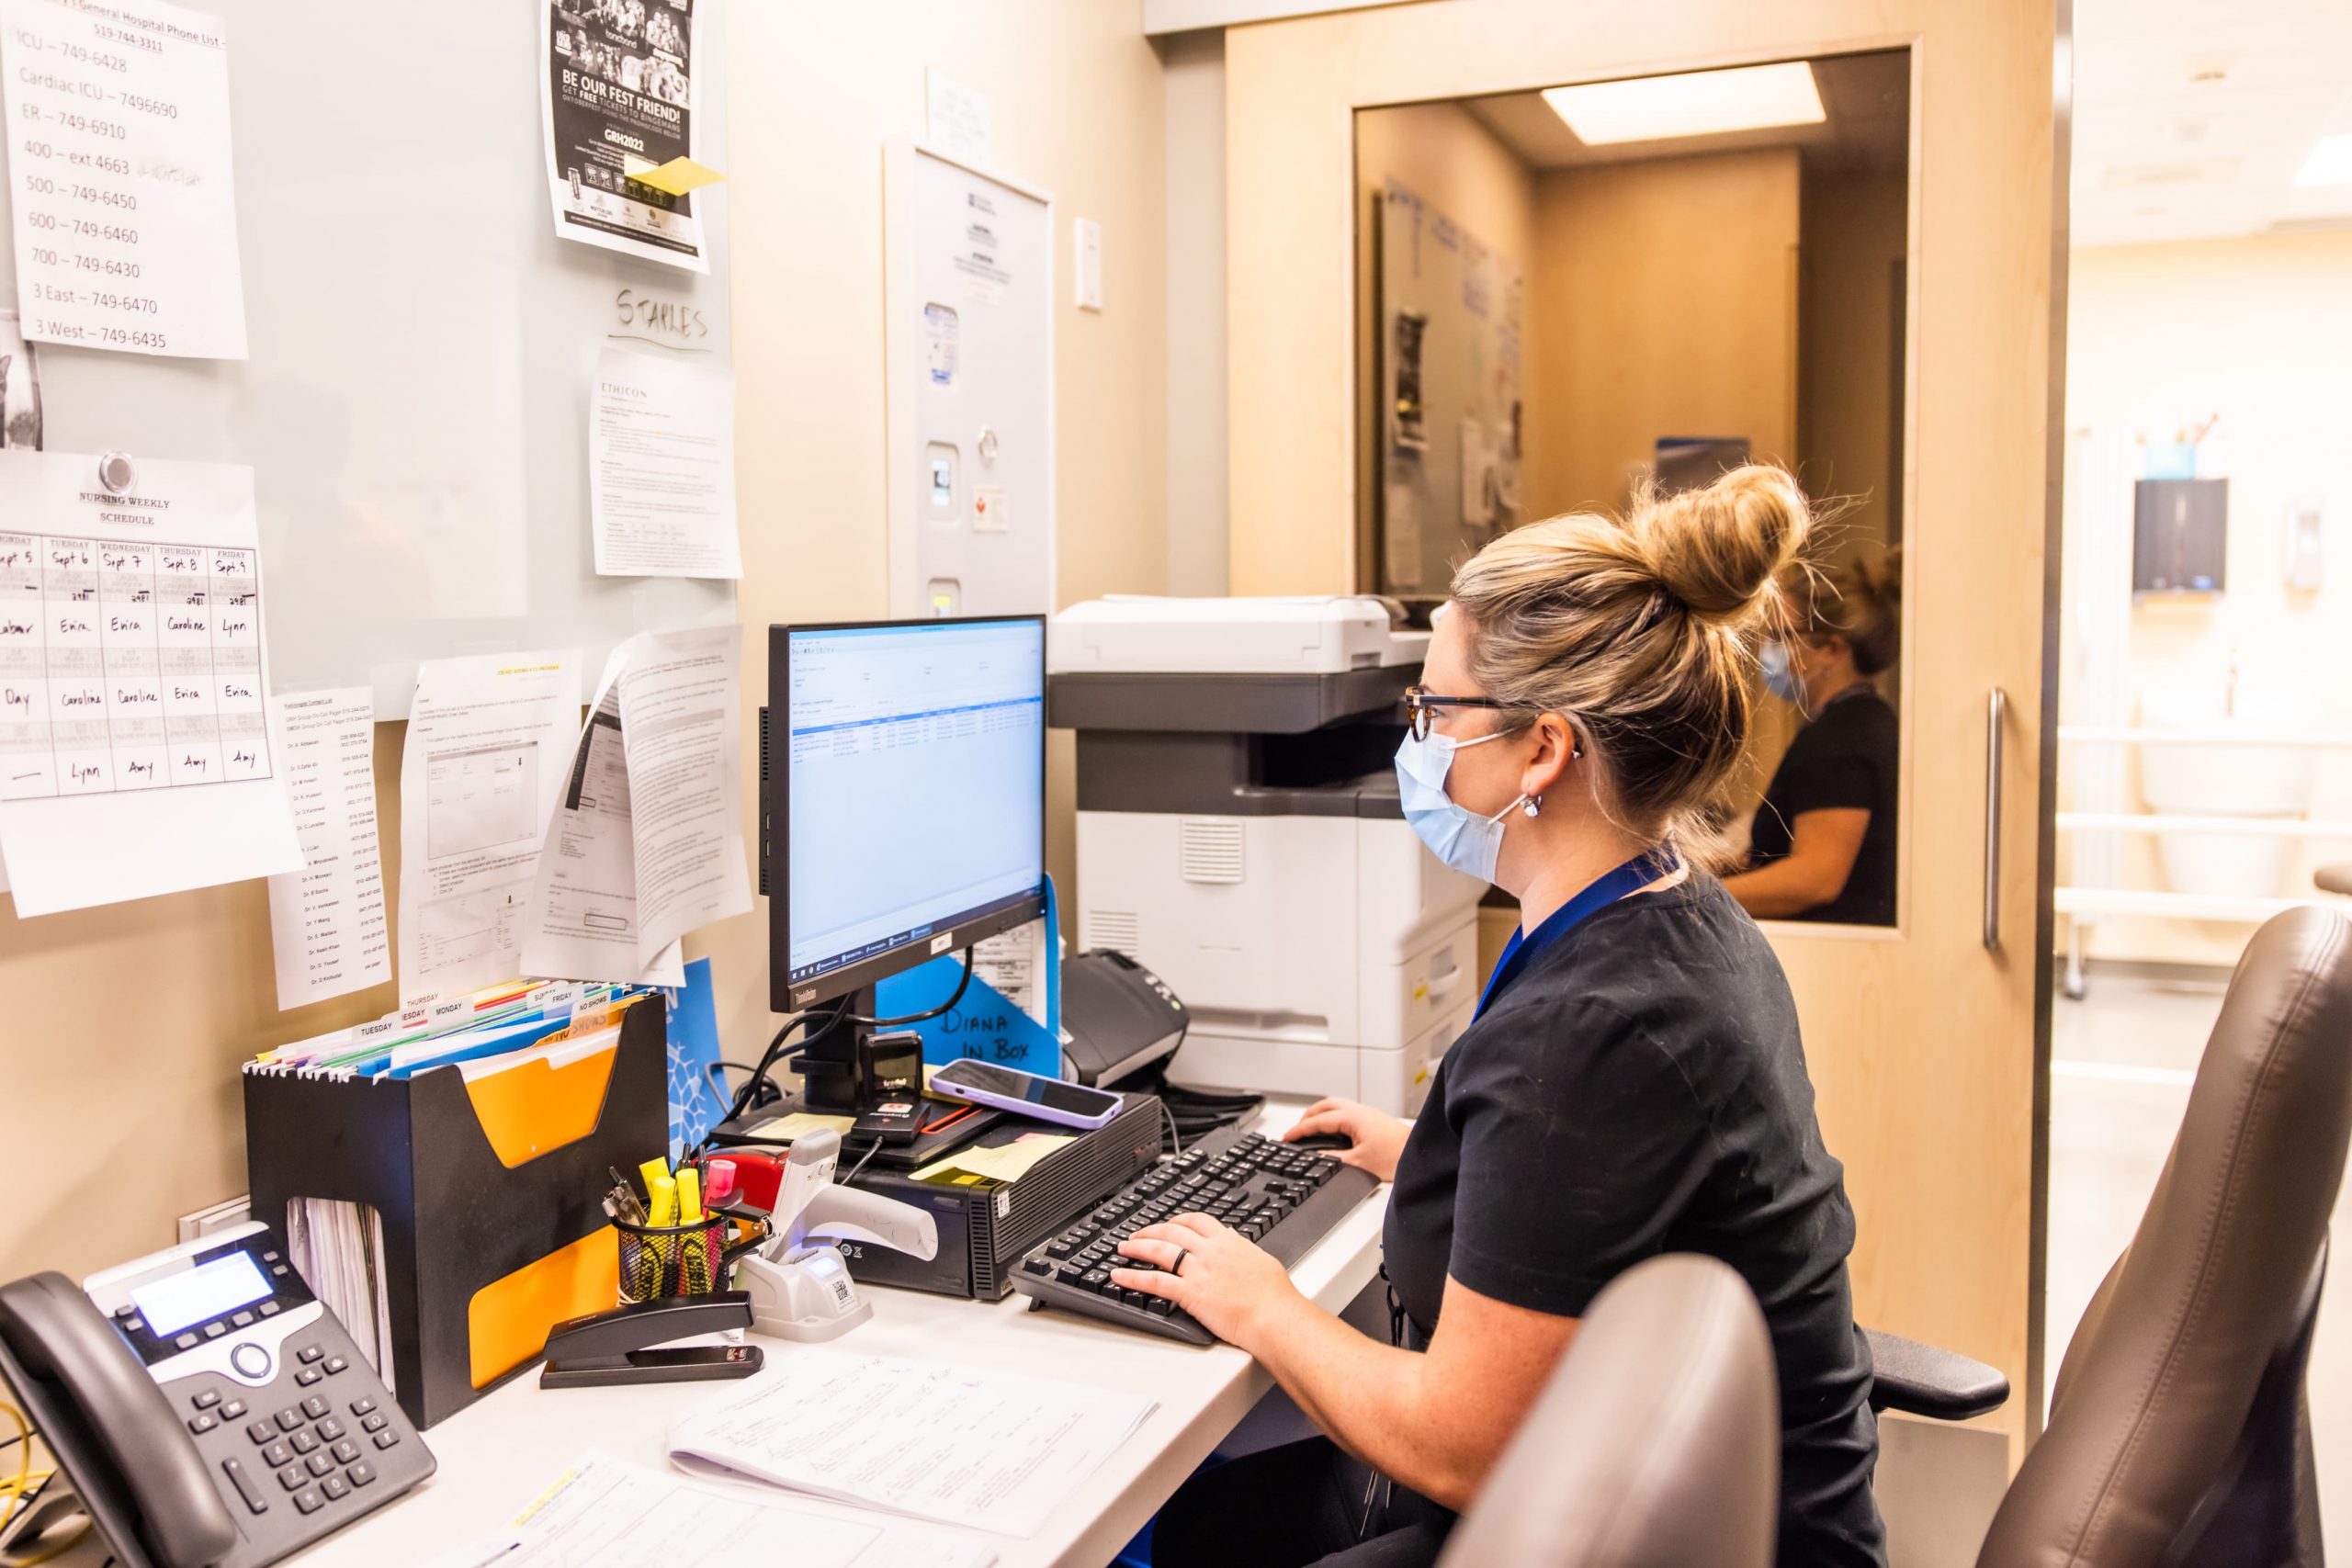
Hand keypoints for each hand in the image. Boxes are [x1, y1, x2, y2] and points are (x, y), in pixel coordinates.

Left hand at [1112, 1213, 1300, 1350]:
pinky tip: (1119, 1276)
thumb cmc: (1274, 1295)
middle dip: (1150, 1230)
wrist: (1273, 1315)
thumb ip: (1243, 1250)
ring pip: (1159, 1250)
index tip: (1168, 1223)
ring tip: (1123, 1248)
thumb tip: (1236, 1242)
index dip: (1177, 1220)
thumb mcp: (1261, 1261)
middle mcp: (1209, 1251)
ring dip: (1137, 1247)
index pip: (1196, 1220)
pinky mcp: (1189, 1293)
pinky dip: (1133, 1277)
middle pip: (1171, 1231)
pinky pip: (1154, 1281)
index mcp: (1228, 1241)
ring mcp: (1198, 1271)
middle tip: (1137, 1234)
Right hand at [1284, 1097, 1409, 1182]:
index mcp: (1352, 1118)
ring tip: (1311, 1128)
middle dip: (1307, 1116)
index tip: (1287, 1137)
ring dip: (1321, 1114)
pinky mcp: (1374, 1120)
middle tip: (1296, 1130)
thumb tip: (1315, 1158)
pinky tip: (1334, 1131)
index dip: (1300, 1130)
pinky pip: (1346, 1112)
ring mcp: (1368, 1113)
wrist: (1421, 1154)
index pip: (1318, 1121)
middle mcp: (1359, 1111)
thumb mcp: (1358, 1163)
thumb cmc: (1396, 1156)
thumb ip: (1333, 1159)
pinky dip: (1333, 1117)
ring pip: (1336, 1106)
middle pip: (1325, 1105)